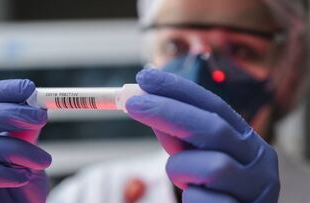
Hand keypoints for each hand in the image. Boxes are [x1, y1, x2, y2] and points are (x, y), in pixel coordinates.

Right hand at [0, 80, 51, 202]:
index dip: (0, 91)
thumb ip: (26, 134)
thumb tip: (37, 105)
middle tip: (41, 117)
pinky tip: (22, 178)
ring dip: (13, 149)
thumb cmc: (18, 193)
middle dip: (6, 112)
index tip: (30, 89)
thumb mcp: (27, 158)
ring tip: (43, 161)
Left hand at [126, 69, 279, 202]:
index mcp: (247, 139)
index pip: (213, 105)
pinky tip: (200, 202)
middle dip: (168, 111)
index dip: (179, 89)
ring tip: (185, 181)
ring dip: (182, 170)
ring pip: (211, 166)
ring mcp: (256, 187)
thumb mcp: (196, 158)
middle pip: (213, 127)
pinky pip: (203, 200)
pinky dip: (192, 199)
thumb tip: (149, 104)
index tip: (146, 78)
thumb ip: (179, 135)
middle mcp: (259, 159)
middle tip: (133, 103)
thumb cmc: (214, 190)